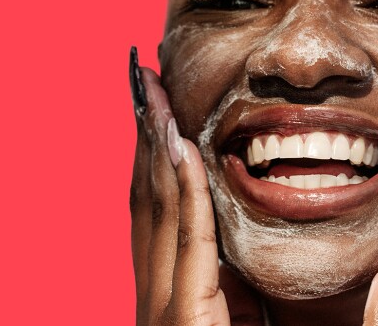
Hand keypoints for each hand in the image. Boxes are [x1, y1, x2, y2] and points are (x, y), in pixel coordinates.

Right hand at [129, 49, 262, 324]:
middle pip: (144, 196)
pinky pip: (184, 239)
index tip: (154, 104)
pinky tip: (177, 146)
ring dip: (153, 144)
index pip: (157, 208)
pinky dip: (178, 189)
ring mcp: (164, 305)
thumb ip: (232, 282)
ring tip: (149, 91)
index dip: (153, 152)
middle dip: (142, 133)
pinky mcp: (185, 317)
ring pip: (155, 208)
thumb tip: (235, 242)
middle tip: (139, 76)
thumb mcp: (238, 319)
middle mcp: (157, 292)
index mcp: (174, 291)